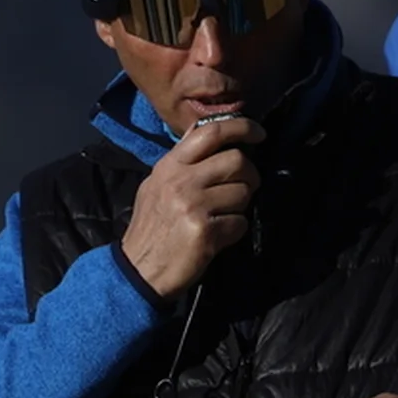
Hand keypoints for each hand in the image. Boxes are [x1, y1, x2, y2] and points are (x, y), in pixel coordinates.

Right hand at [120, 114, 265, 298]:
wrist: (138, 270)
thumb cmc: (152, 228)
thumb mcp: (157, 185)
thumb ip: (183, 163)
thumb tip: (214, 140)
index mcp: (169, 166)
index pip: (210, 132)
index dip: (241, 127)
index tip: (259, 133)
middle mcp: (180, 181)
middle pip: (237, 160)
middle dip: (250, 175)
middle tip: (245, 188)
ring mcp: (193, 205)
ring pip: (243, 192)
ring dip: (241, 206)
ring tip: (223, 217)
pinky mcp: (205, 231)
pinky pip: (240, 222)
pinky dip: (235, 231)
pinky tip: (218, 237)